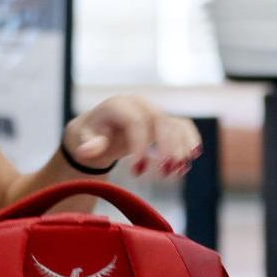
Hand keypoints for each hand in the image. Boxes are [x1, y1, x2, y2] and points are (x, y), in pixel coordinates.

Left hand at [65, 95, 200, 176]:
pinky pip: (182, 126)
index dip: (139, 145)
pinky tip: (193, 156)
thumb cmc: (90, 136)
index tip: (138, 171)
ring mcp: (153, 112)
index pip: (134, 122)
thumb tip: (89, 150)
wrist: (98, 130)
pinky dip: (189, 141)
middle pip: (160, 121)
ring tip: (178, 171)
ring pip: (174, 125)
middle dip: (166, 147)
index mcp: (118, 106)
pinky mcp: (163, 122)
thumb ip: (88, 144)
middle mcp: (139, 105)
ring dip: (180, 148)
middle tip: (165, 172)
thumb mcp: (84, 140)